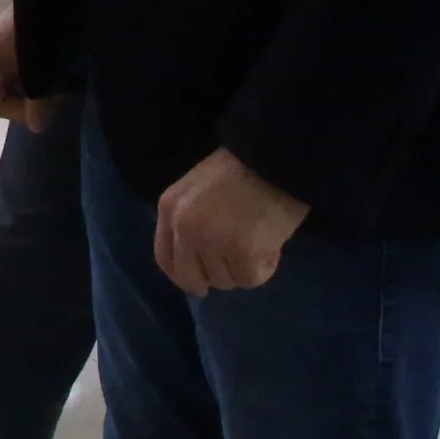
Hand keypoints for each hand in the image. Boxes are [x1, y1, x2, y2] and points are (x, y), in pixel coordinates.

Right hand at [0, 4, 62, 131]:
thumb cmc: (43, 34)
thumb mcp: (43, 73)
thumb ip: (39, 103)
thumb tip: (37, 126)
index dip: (19, 113)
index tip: (45, 106)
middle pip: (1, 92)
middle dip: (28, 98)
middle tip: (54, 94)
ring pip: (11, 78)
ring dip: (33, 84)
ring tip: (56, 79)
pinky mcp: (8, 34)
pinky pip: (16, 64)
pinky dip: (33, 70)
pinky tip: (52, 64)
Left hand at [152, 148, 307, 294]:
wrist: (274, 156)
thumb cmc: (241, 168)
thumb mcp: (198, 189)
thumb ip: (189, 219)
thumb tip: (197, 260)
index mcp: (169, 208)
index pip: (165, 259)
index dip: (183, 276)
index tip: (199, 283)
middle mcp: (184, 227)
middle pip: (191, 278)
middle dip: (213, 279)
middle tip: (235, 271)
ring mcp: (211, 240)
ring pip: (224, 280)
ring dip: (242, 268)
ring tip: (258, 242)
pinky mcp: (242, 251)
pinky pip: (250, 279)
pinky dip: (263, 268)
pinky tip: (271, 246)